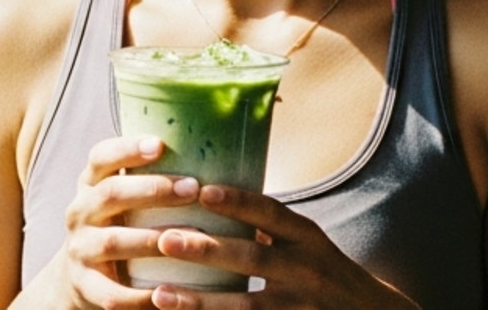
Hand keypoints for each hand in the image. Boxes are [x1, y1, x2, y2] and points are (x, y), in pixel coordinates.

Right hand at [21, 135, 202, 309]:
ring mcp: (79, 250)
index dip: (127, 149)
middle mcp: (80, 213)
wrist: (79, 279)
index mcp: (91, 185)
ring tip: (193, 236)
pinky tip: (172, 292)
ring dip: (153, 239)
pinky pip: (113, 294)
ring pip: (113, 242)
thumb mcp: (124, 199)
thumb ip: (152, 178)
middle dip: (153, 189)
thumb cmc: (121, 227)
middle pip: (110, 194)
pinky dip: (142, 295)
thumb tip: (218, 150)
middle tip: (193, 188)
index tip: (160, 144)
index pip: (100, 157)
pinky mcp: (85, 287)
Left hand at [146, 185, 419, 309]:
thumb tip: (209, 193)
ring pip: (248, 306)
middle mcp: (308, 269)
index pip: (271, 212)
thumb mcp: (307, 243)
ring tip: (162, 295)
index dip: (238, 201)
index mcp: (307, 237)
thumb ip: (269, 227)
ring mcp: (302, 307)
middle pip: (253, 258)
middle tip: (165, 240)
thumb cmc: (325, 273)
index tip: (203, 190)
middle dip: (207, 249)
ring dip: (202, 301)